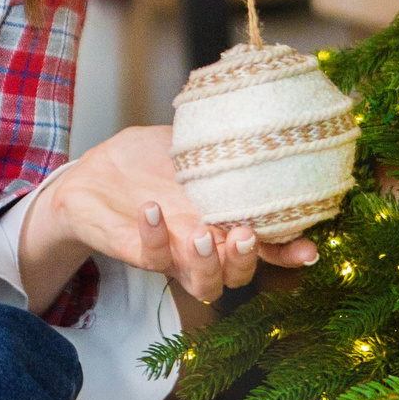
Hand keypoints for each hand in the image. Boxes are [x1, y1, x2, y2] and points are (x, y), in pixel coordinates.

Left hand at [16, 126, 317, 306]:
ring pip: (203, 283)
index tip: (310, 248)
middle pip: (239, 274)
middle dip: (247, 260)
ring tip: (200, 234)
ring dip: (207, 264)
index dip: (289, 251)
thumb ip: (213, 140)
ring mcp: (171, 253)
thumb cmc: (142, 162)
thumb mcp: (182, 145)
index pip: (265, 244)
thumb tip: (248, 116)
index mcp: (221, 220)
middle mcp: (202, 245)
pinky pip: (151, 258)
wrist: (88, 177)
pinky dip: (153, 236)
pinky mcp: (135, 252)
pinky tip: (150, 209)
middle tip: (244, 234)